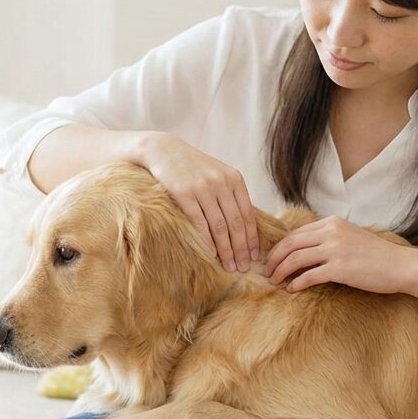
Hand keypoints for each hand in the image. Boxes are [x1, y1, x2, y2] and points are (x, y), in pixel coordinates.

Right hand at [139, 132, 259, 272]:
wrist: (164, 151)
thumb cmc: (192, 167)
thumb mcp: (217, 175)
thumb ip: (231, 195)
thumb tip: (244, 226)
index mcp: (234, 179)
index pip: (248, 214)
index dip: (251, 238)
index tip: (254, 256)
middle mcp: (221, 183)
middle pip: (236, 223)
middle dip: (241, 249)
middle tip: (243, 267)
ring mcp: (203, 188)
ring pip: (220, 226)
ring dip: (226, 250)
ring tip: (229, 266)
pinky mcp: (184, 193)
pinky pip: (200, 223)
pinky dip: (207, 241)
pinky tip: (211, 254)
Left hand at [263, 215, 416, 293]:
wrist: (400, 266)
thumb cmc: (376, 255)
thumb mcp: (349, 237)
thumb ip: (328, 238)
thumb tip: (303, 250)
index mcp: (331, 223)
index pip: (296, 233)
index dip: (279, 247)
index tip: (272, 259)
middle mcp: (331, 232)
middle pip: (290, 243)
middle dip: (274, 258)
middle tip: (267, 271)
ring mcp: (335, 249)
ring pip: (295, 258)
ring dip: (281, 271)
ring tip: (274, 281)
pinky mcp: (340, 268)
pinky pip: (308, 275)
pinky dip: (296, 283)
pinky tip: (291, 289)